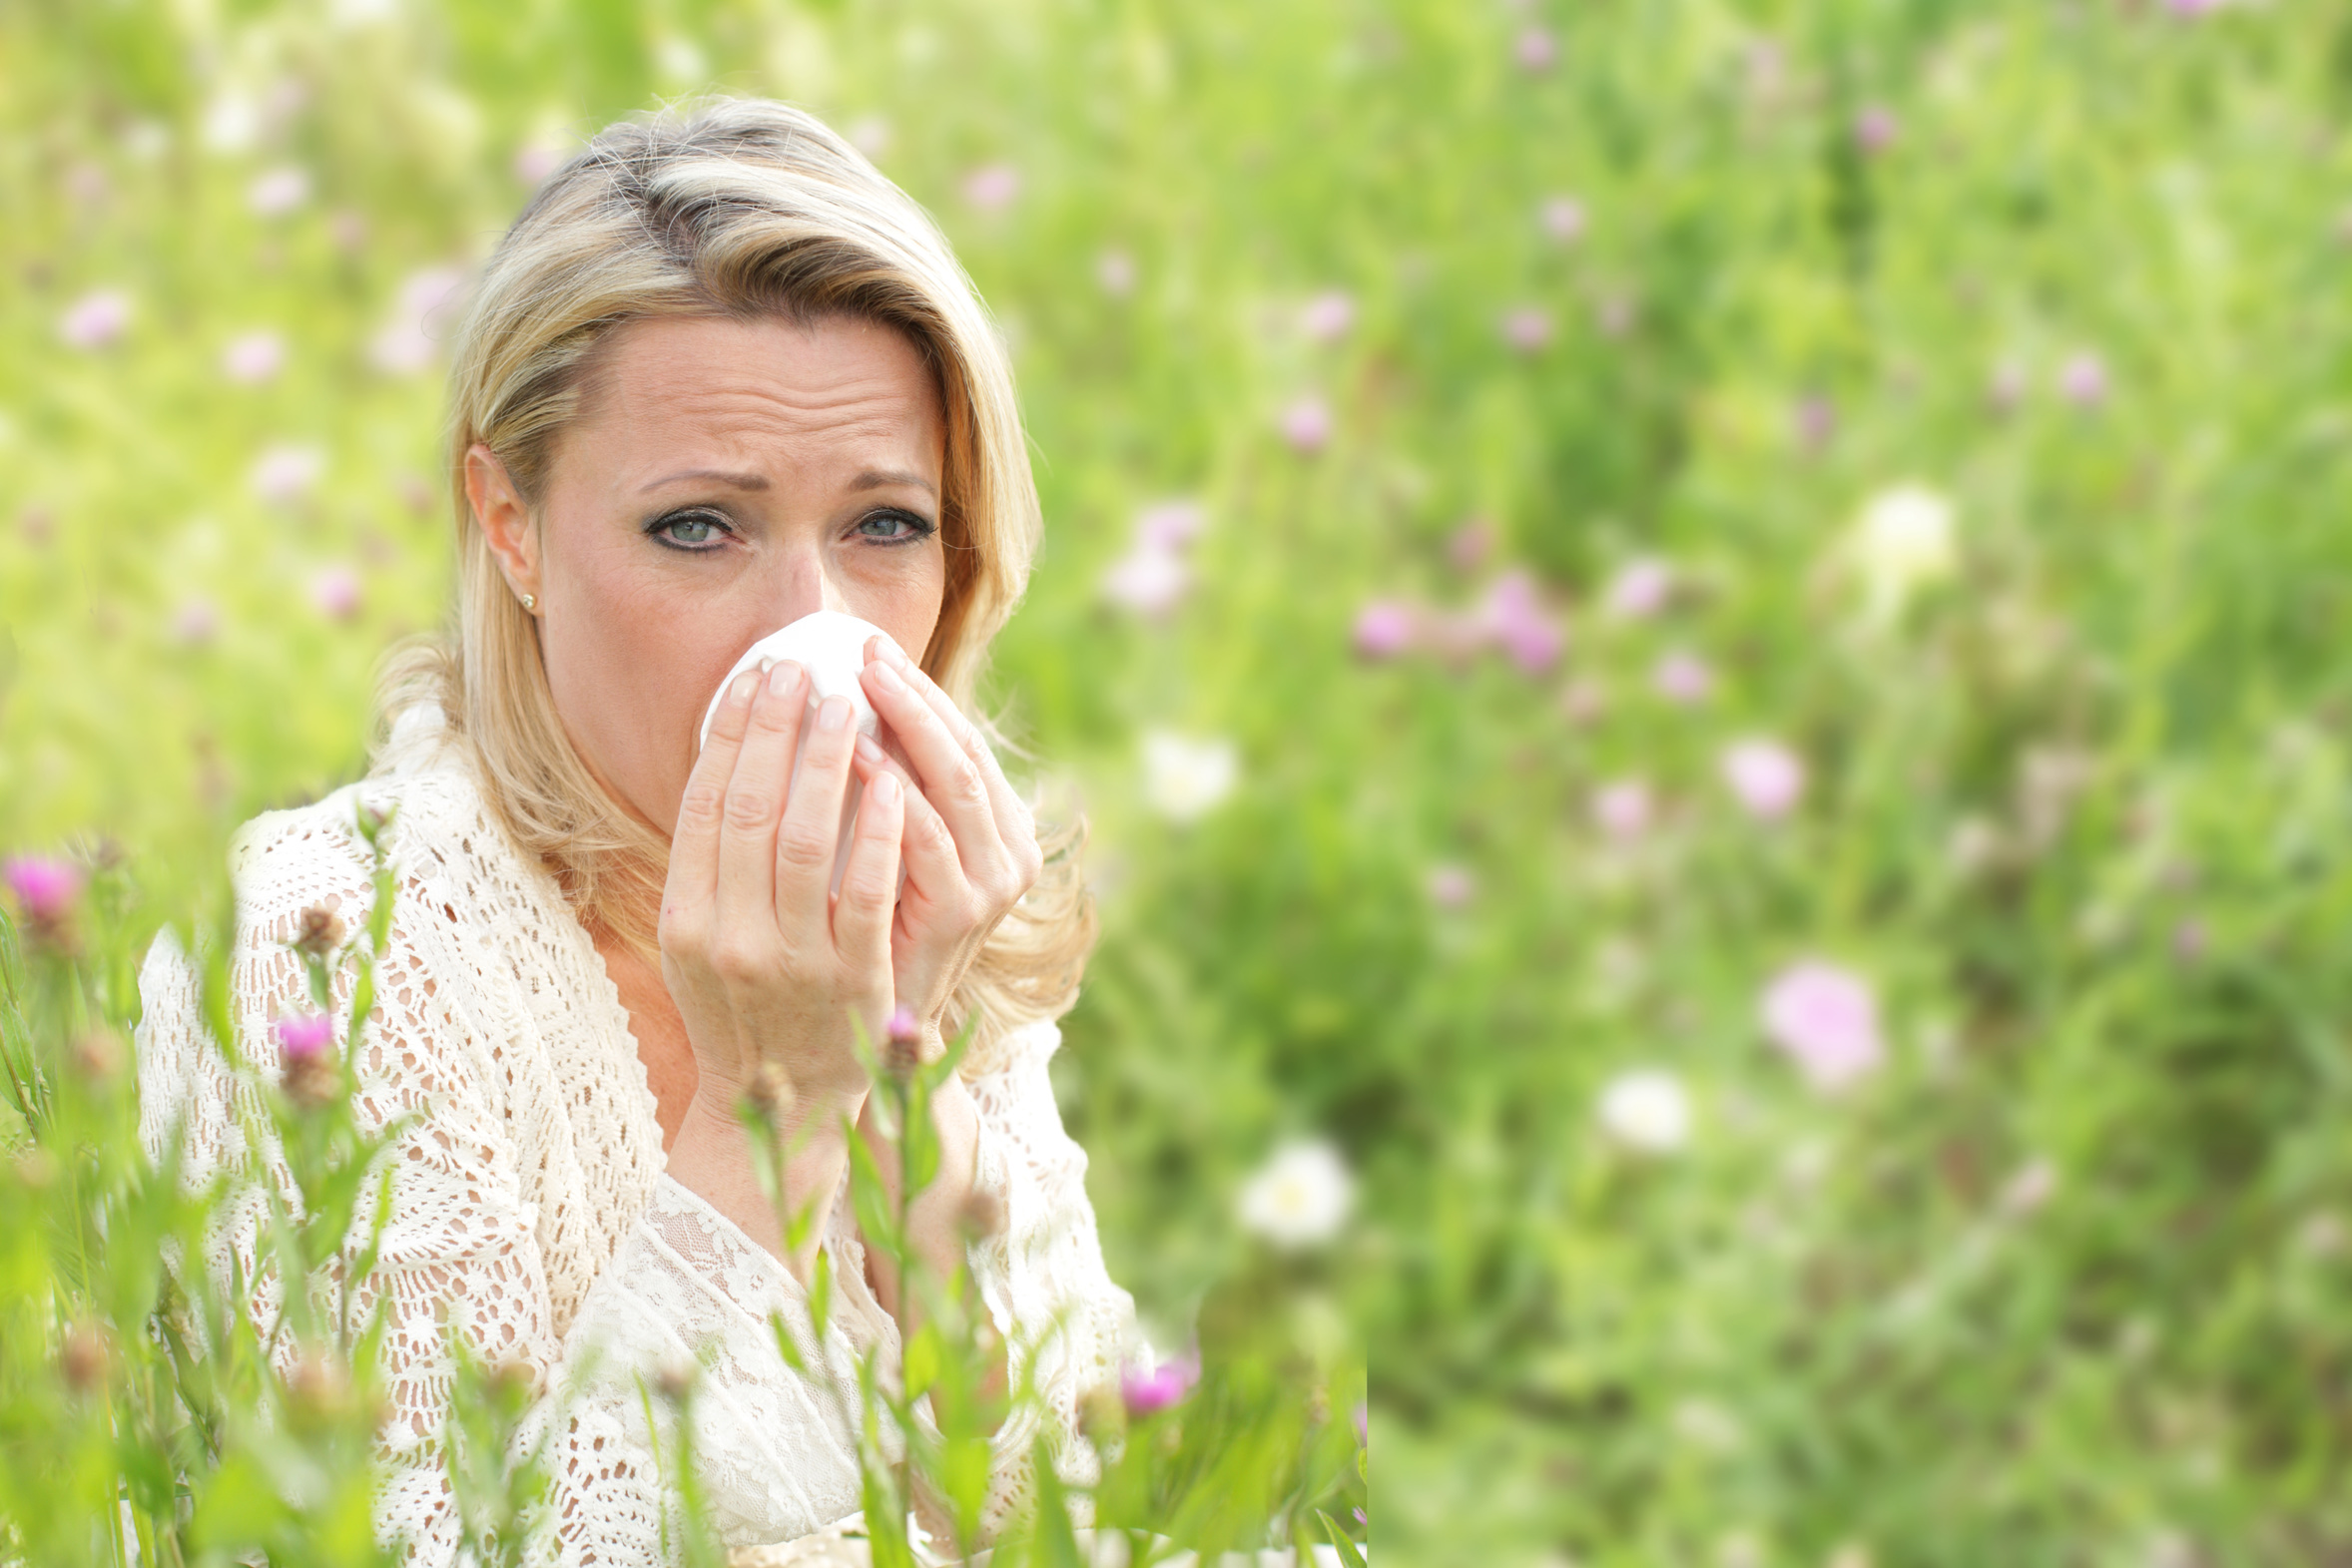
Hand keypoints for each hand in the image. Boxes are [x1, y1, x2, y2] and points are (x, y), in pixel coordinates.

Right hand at [659, 659, 907, 1120]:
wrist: (783, 1104)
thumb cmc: (747, 1003)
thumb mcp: (704, 938)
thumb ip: (712, 862)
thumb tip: (733, 753)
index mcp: (686, 921)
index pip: (702, 807)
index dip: (730, 736)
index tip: (756, 678)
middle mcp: (730, 941)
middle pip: (750, 813)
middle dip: (777, 732)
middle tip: (802, 670)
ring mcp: (792, 963)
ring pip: (806, 844)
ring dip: (827, 765)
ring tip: (848, 705)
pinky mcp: (853, 982)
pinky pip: (865, 894)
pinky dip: (878, 833)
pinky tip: (893, 780)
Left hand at [850, 637, 1044, 1057]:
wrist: (854, 1044)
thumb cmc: (858, 942)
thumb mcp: (883, 862)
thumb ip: (882, 797)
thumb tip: (833, 708)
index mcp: (997, 830)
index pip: (961, 739)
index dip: (919, 689)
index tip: (869, 647)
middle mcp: (1007, 853)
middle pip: (964, 750)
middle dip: (914, 695)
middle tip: (865, 650)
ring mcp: (989, 885)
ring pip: (954, 783)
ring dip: (904, 728)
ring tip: (853, 687)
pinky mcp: (958, 916)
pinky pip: (924, 839)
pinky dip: (890, 792)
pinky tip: (849, 756)